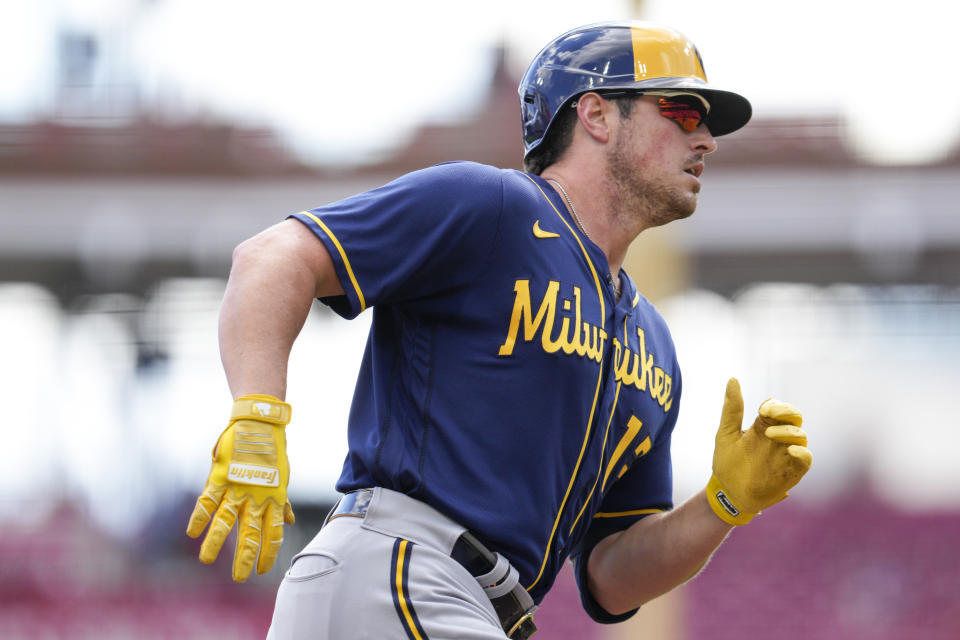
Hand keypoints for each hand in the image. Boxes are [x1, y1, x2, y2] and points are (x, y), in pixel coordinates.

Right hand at [186, 395, 294, 580]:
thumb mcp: (281, 478)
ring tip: (206, 561)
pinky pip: (208, 499)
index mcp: (274, 498)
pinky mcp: (221, 476)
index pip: (273, 533)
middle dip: (245, 557)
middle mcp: (256, 497)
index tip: (262, 571)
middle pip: (250, 533)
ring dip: (216, 542)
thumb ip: (282, 502)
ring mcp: (237, 487)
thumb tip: (288, 521)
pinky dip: (199, 516)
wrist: (260, 423)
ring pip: (225, 520)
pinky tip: (191, 532)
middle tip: (239, 578)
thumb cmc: (271, 452)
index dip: (268, 552)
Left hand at [706, 378, 811, 525]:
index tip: (763, 410)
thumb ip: (732, 408)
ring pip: (800, 436)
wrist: (727, 493)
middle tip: (770, 413)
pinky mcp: (792, 471)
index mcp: (762, 426)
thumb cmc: (726, 463)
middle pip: (794, 418)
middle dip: (787, 411)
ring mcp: (785, 454)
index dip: (775, 405)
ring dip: (788, 431)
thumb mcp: (726, 433)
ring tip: (770, 433)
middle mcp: (777, 438)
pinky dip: (802, 452)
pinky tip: (790, 449)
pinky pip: (806, 459)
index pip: (777, 408)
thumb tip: (733, 379)